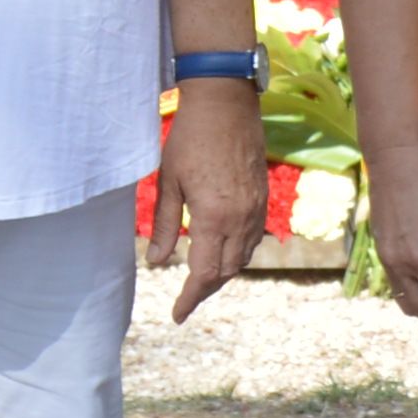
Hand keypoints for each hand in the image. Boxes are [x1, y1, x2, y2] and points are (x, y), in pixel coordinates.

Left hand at [149, 78, 267, 321]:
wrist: (227, 103)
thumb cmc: (191, 138)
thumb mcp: (168, 181)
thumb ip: (163, 224)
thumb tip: (155, 261)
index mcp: (214, 217)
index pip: (204, 273)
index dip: (190, 298)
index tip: (177, 314)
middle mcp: (240, 219)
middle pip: (226, 271)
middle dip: (206, 290)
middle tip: (185, 301)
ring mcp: (256, 209)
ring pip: (243, 257)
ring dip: (223, 273)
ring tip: (201, 280)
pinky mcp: (262, 198)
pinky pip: (253, 239)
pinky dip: (238, 254)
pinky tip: (223, 251)